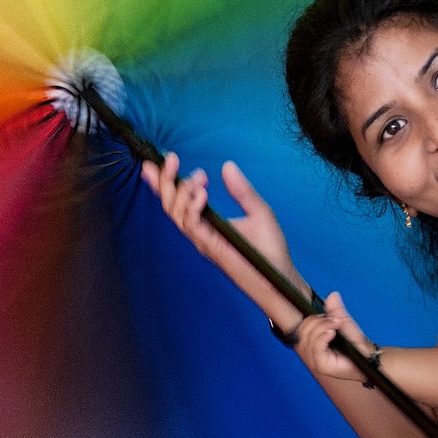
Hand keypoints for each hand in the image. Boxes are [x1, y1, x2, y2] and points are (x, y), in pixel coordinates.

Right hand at [141, 154, 306, 326]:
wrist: (280, 279)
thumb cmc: (270, 250)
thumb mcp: (258, 211)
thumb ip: (242, 190)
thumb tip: (227, 166)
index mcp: (207, 223)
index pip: (178, 200)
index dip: (163, 182)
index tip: (158, 161)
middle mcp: (199, 232)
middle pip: (169, 205)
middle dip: (165, 180)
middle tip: (171, 158)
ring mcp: (202, 240)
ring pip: (175, 213)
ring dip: (182, 190)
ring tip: (199, 177)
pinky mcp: (209, 247)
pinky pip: (191, 225)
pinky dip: (192, 207)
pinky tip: (202, 193)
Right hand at [296, 292, 371, 382]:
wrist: (368, 356)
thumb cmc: (355, 343)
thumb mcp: (342, 322)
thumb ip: (335, 310)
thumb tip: (332, 295)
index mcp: (311, 343)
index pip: (301, 327)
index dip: (312, 318)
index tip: (329, 317)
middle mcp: (310, 353)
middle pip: (303, 330)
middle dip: (318, 321)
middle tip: (335, 321)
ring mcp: (314, 360)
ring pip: (308, 337)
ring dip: (323, 327)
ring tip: (337, 326)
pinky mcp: (321, 365)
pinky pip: (316, 347)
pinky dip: (323, 336)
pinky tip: (332, 333)